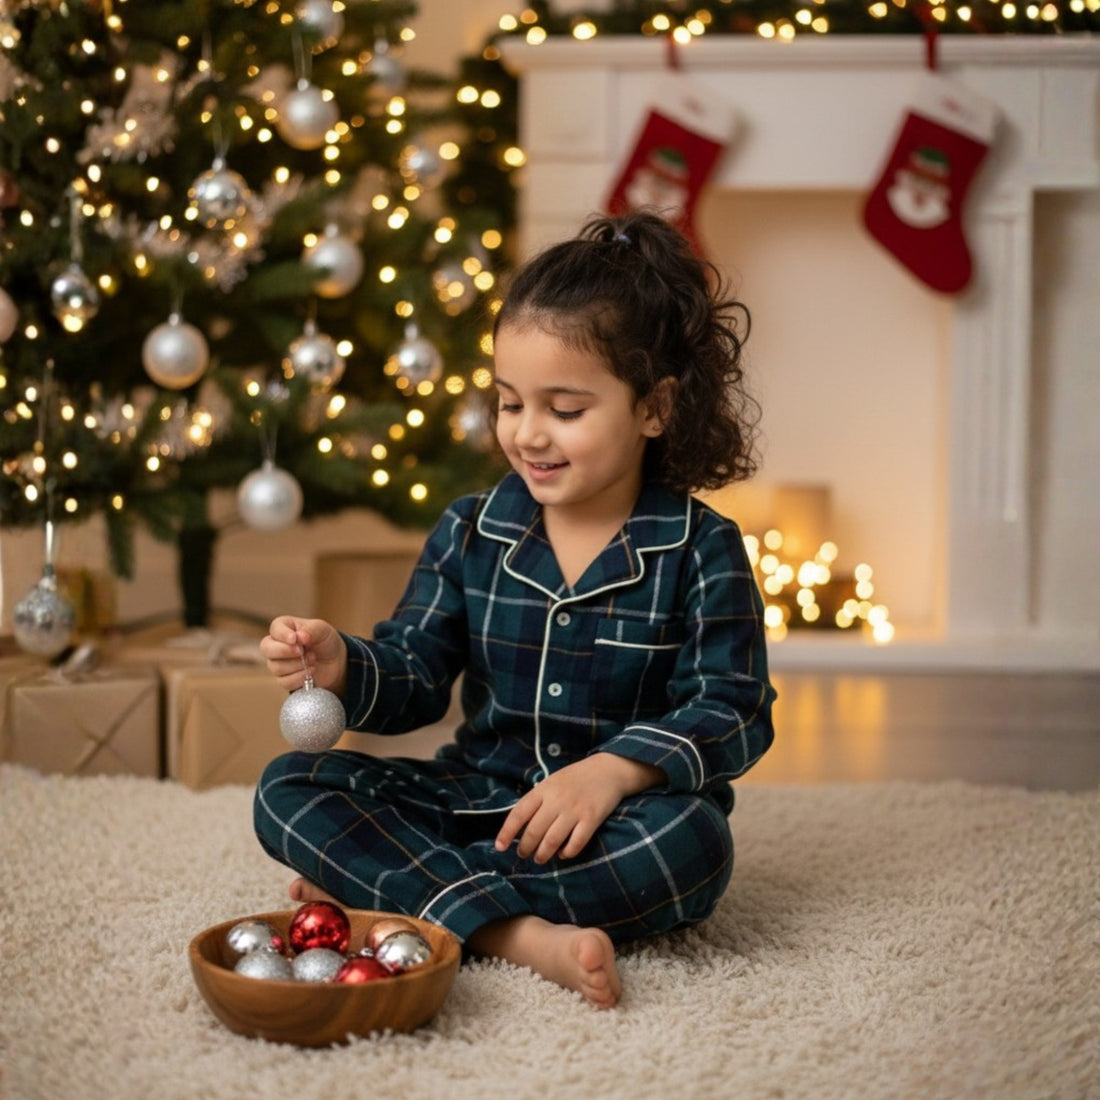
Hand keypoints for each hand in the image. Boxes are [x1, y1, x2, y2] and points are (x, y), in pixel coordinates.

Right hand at [261, 615, 347, 695]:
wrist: (335, 660)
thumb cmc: (325, 640)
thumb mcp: (322, 629)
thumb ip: (311, 630)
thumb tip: (299, 636)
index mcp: (284, 627)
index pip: (275, 629)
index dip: (283, 635)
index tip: (295, 639)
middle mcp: (276, 644)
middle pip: (266, 648)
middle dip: (285, 651)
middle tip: (302, 651)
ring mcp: (278, 663)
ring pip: (276, 667)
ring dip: (297, 665)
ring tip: (312, 658)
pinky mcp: (284, 678)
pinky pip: (284, 681)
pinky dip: (299, 677)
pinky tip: (311, 671)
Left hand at [495, 754, 663, 863]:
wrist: (608, 770)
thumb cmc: (576, 778)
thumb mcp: (552, 782)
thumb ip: (537, 800)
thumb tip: (520, 826)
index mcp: (544, 789)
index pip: (519, 813)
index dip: (506, 832)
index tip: (499, 847)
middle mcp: (557, 800)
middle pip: (534, 831)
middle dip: (525, 848)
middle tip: (523, 854)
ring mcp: (575, 810)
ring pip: (552, 841)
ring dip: (542, 855)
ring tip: (540, 858)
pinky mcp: (592, 819)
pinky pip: (575, 844)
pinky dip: (566, 853)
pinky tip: (563, 853)